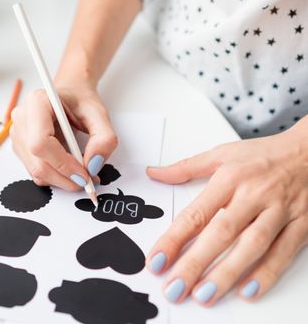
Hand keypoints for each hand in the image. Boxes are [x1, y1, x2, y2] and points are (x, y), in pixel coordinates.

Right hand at [10, 83, 117, 189]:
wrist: (71, 95)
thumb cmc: (81, 102)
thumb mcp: (100, 115)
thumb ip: (104, 139)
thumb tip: (93, 166)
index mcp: (37, 103)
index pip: (41, 143)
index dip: (63, 164)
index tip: (84, 174)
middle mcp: (22, 118)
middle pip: (38, 162)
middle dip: (65, 177)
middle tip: (88, 180)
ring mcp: (18, 134)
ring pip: (36, 171)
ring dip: (62, 179)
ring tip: (82, 172)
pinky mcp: (21, 148)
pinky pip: (36, 172)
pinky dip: (56, 176)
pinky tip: (70, 168)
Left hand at [146, 116, 307, 305]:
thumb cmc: (262, 155)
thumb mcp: (220, 154)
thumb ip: (185, 167)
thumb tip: (155, 174)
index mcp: (229, 179)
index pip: (196, 213)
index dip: (174, 239)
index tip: (157, 260)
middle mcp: (253, 195)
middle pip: (221, 233)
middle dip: (196, 262)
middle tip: (175, 287)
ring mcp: (278, 211)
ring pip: (252, 245)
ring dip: (228, 272)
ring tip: (205, 294)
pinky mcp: (300, 224)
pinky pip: (284, 251)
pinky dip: (267, 272)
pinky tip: (248, 290)